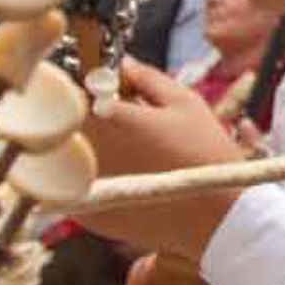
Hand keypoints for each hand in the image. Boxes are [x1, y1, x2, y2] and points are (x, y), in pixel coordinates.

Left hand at [84, 59, 244, 259]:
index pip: (73, 89)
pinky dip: (91, 182)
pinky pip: (75, 190)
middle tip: (117, 124)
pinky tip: (124, 181)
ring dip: (85, 151)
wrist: (219, 218)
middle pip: (65, 126)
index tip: (107, 91)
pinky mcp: (88, 215)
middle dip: (86, 120)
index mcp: (106, 115)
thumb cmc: (206, 154)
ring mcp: (84, 185)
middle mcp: (87, 150)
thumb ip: (148, 79)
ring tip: (126, 155)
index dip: (90, 88)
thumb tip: (124, 65)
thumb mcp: (185, 104)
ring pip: (67, 159)